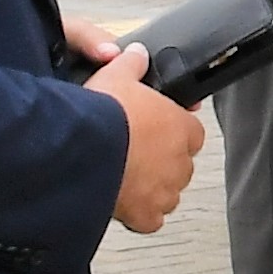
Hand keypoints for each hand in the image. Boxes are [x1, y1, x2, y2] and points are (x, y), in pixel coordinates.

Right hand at [85, 42, 204, 233]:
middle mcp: (180, 162)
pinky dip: (140, 214)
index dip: (171, 129)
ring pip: (167, 193)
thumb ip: (132, 63)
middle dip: (161, 161)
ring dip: (152, 188)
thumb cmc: (103, 114)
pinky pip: (150, 219)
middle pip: (180, 164)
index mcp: (182, 128)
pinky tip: (124, 204)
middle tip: (133, 152)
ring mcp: (165, 191)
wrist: (82, 151)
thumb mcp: (116, 75)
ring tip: (125, 177)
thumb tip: (138, 53)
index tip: (155, 128)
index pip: (191, 131)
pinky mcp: (146, 215)